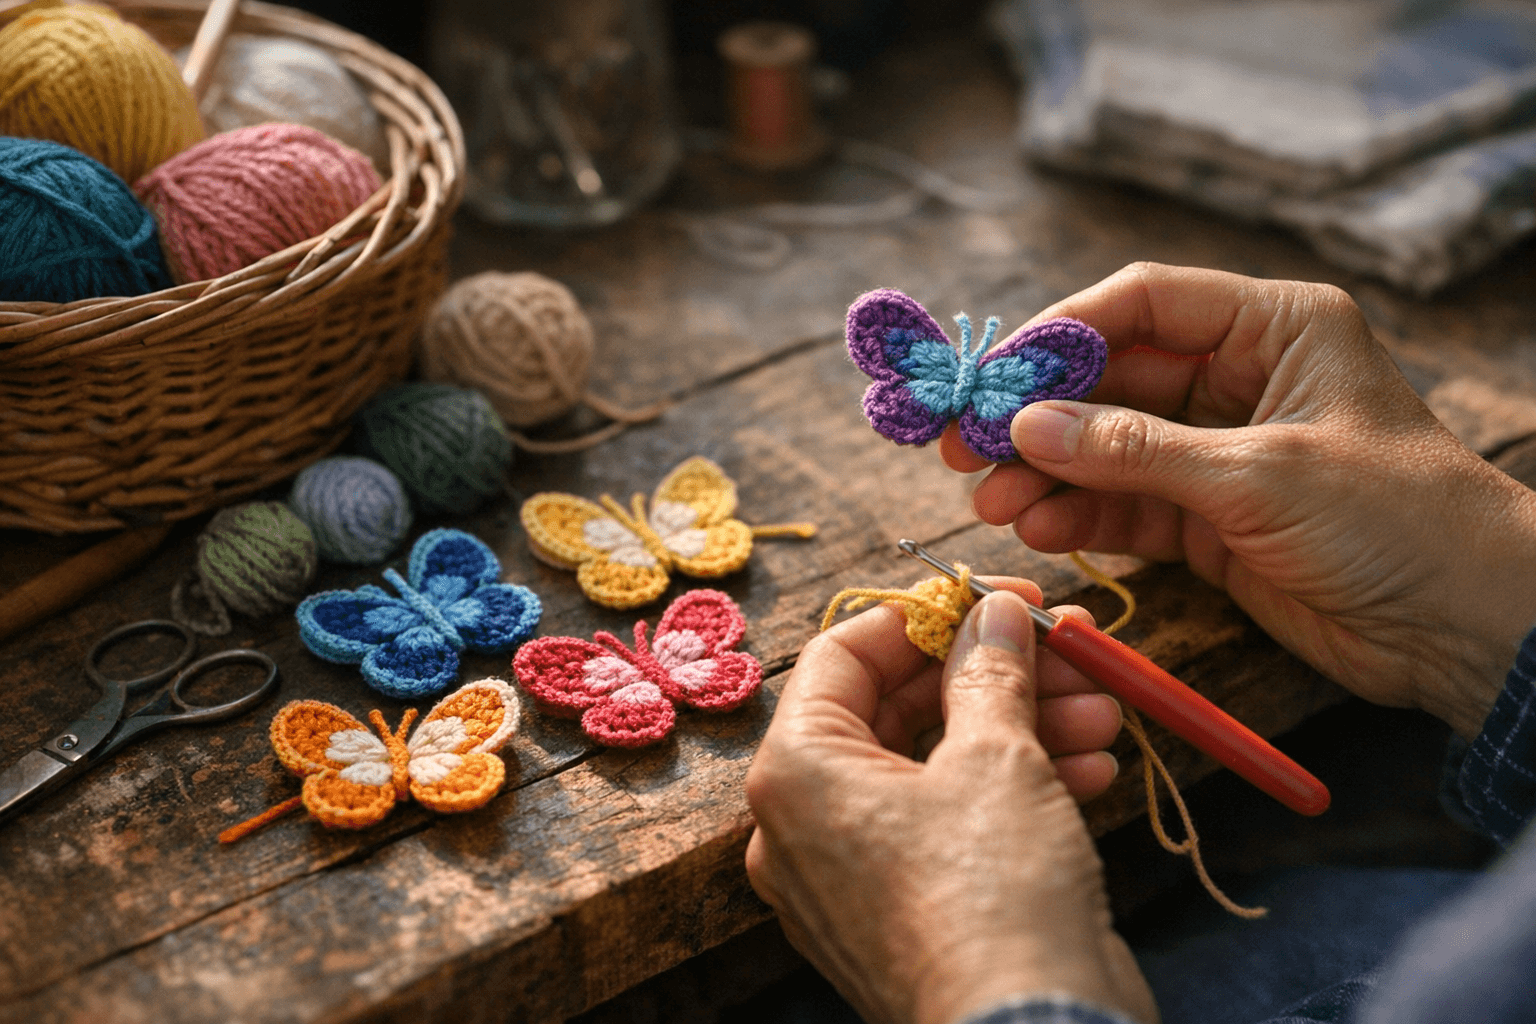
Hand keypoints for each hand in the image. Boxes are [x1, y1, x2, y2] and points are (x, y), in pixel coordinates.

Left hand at [746, 586, 1156, 1023]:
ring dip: (1023, 727)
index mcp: (797, 772)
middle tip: (1068, 647)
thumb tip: (995, 613)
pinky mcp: (908, 913)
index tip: (999, 598)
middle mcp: (807, 825)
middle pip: (898, 709)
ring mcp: (855, 877)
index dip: (927, 615)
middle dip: (994, 674)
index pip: (845, 653)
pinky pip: (951, 824)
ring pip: (935, 767)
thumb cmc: (992, 897)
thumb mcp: (998, 757)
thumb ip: (990, 670)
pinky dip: (1016, 789)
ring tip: (1103, 708)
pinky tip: (1095, 766)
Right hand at [942, 263, 1535, 738]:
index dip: (1059, 333)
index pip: (1143, 304)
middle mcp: (1239, 379)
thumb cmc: (1395, 520)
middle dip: (1037, 417)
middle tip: (963, 449)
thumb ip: (1134, 450)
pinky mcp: (1210, 520)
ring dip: (1047, 475)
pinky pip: (1126, 506)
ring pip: (1107, 449)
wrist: (1469, 630)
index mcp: (1272, 329)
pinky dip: (1081, 518)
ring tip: (992, 503)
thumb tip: (1024, 425)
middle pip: (1111, 381)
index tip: (990, 375)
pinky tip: (1038, 529)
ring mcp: (1220, 453)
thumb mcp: (1258, 473)